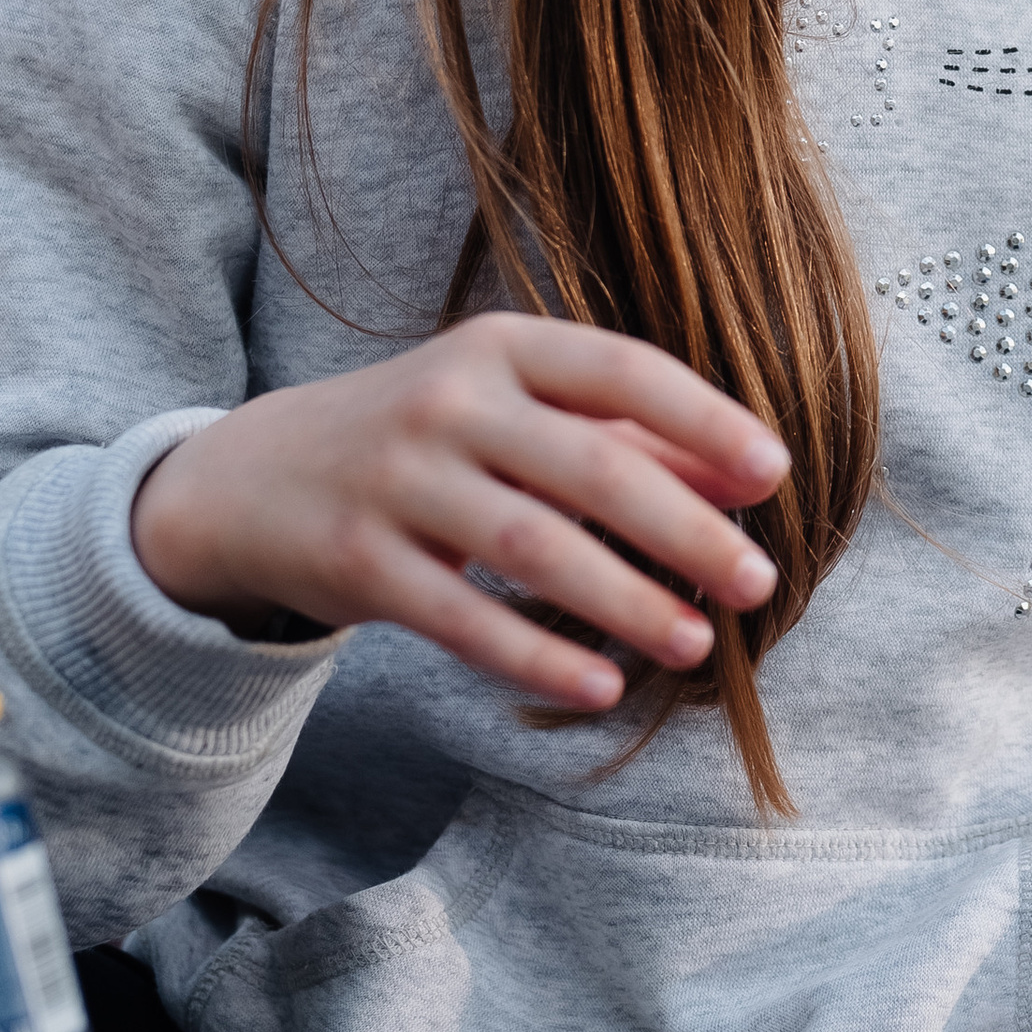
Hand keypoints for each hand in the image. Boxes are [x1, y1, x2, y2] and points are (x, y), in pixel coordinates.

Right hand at [130, 313, 788, 710]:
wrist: (256, 477)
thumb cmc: (426, 436)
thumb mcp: (513, 407)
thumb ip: (623, 434)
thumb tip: (744, 480)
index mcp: (503, 346)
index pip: (623, 371)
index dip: (705, 420)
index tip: (775, 473)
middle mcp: (451, 401)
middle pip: (591, 467)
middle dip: (685, 529)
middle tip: (758, 582)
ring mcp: (400, 480)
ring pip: (535, 547)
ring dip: (626, 600)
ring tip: (696, 643)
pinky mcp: (362, 561)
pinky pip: (465, 619)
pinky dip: (538, 657)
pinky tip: (600, 686)